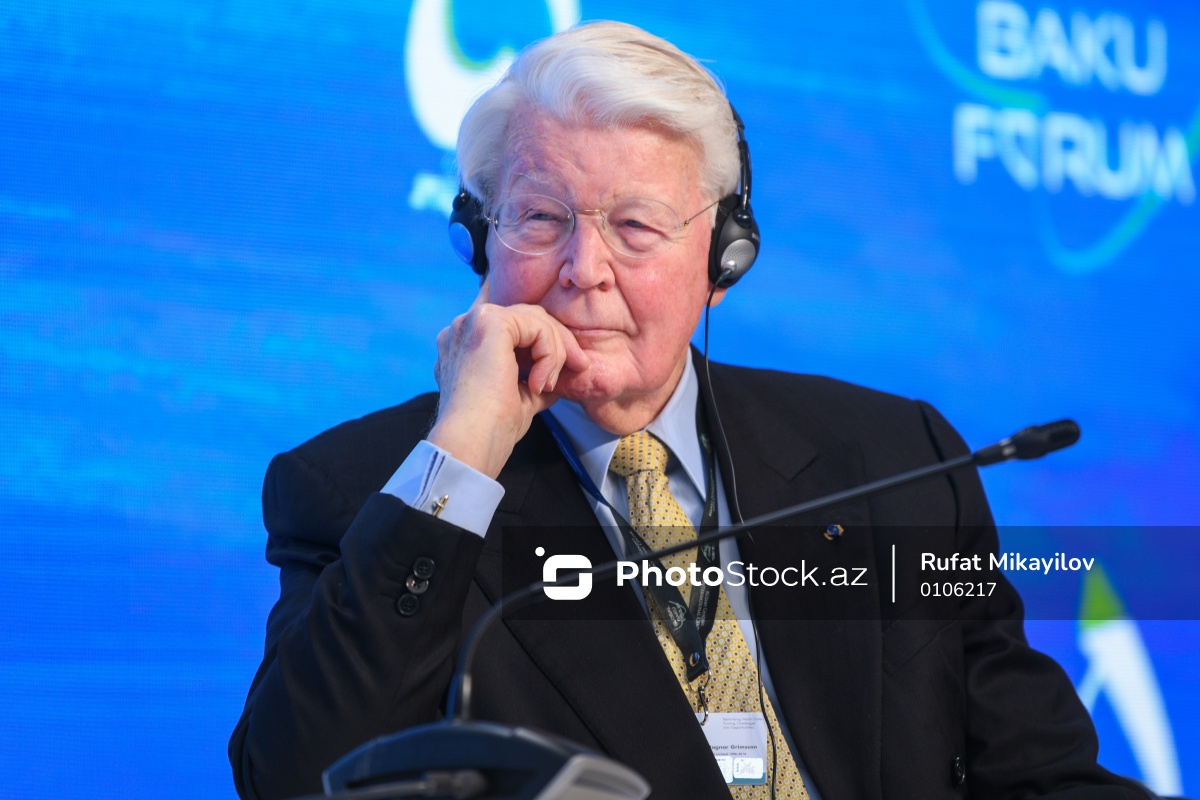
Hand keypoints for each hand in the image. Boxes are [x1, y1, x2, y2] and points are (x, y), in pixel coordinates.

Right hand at [429, 278, 589, 477]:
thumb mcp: (518, 399)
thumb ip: (531, 382)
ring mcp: (474, 321)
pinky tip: (539, 383)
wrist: (472, 442)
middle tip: (579, 366)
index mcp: (465, 343)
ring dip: (556, 351)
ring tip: (549, 385)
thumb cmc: (490, 429)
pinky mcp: (489, 322)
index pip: (510, 320)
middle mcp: (465, 326)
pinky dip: (549, 354)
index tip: (568, 358)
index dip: (539, 330)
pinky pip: (538, 327)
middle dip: (558, 341)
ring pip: (535, 319)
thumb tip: (553, 381)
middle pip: (527, 316)